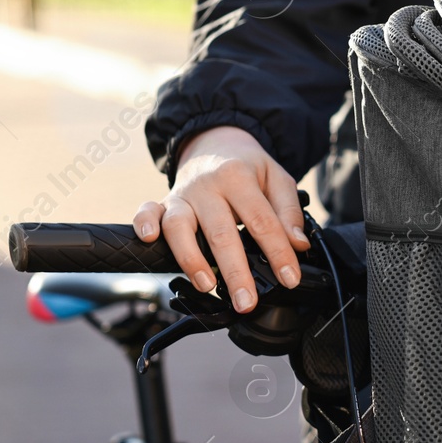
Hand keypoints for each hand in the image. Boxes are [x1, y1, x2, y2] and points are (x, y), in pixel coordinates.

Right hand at [133, 126, 308, 312]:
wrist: (215, 141)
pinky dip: (143, 224)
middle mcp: (207, 186)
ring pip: (180, 227)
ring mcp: (183, 194)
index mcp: (238, 176)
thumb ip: (289, 211)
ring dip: (191, 259)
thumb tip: (298, 244)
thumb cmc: (247, 167)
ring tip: (206, 284)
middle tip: (247, 301)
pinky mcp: (164, 202)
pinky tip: (149, 240)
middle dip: (235, 272)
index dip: (277, 253)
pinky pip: (147, 211)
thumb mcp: (277, 178)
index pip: (261, 221)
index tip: (289, 279)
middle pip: (221, 232)